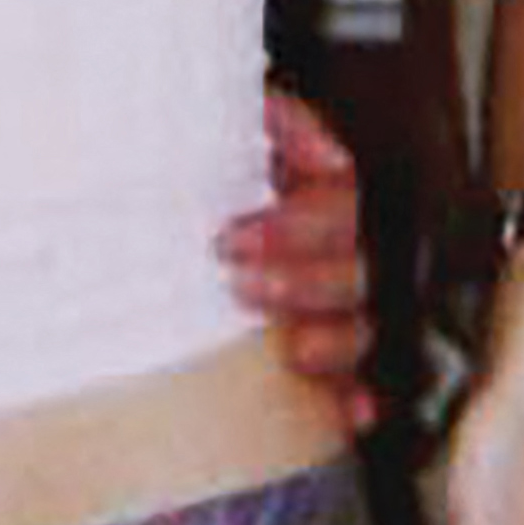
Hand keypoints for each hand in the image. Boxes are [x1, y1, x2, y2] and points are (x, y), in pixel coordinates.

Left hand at [217, 87, 375, 423]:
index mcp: (317, 194)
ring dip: (335, 339)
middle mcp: (334, 250)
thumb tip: (306, 139)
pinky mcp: (327, 360)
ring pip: (361, 327)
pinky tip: (347, 407)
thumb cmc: (198, 166)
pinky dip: (353, 396)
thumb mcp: (227, 124)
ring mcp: (335, 308)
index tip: (230, 237)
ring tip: (293, 347)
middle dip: (303, 281)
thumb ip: (271, 117)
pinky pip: (359, 383)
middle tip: (243, 284)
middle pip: (352, 270)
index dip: (296, 226)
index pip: (336, 205)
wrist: (162, 210)